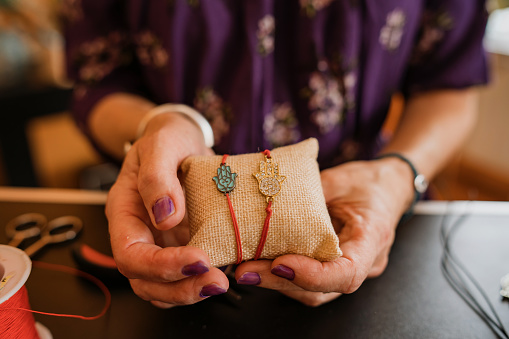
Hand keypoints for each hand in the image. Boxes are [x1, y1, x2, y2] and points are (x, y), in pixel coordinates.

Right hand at [106, 113, 228, 306]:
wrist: (182, 140)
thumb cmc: (167, 139)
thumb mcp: (161, 145)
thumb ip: (157, 177)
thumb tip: (165, 216)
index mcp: (124, 212)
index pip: (130, 253)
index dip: (160, 265)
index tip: (196, 258)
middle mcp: (139, 234)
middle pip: (145, 281)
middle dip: (179, 288)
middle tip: (215, 281)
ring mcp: (160, 244)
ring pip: (164, 287)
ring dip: (192, 291)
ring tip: (222, 282)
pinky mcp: (182, 246)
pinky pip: (185, 275)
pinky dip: (202, 280)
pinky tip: (228, 271)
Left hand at [234, 158, 413, 305]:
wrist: (386, 188)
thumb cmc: (368, 181)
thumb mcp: (339, 179)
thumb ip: (309, 195)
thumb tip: (267, 204)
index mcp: (372, 239)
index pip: (346, 273)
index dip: (310, 275)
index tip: (278, 263)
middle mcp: (364, 263)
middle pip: (321, 289)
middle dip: (278, 282)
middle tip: (244, 271)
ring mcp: (349, 269)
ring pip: (311, 292)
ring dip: (275, 283)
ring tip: (245, 268)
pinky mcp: (333, 268)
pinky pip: (308, 282)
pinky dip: (282, 276)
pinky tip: (259, 263)